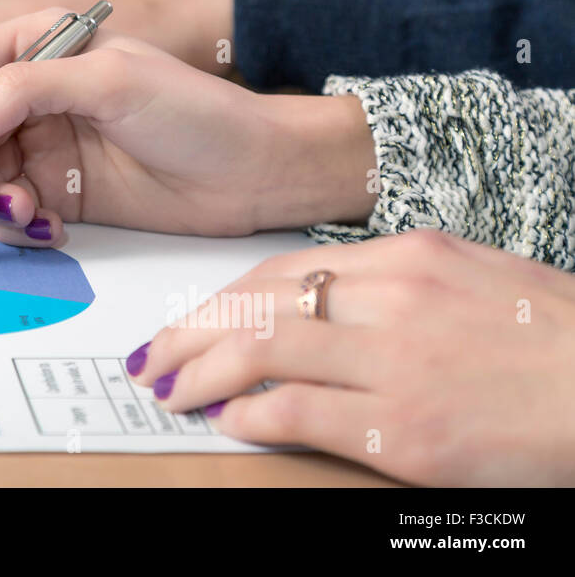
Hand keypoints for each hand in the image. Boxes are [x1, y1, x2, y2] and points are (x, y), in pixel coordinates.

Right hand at [0, 8, 376, 244]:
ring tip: (23, 216)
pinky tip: (51, 228)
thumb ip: (27, 90)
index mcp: (37, 44)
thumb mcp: (111, 82)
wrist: (254, 174)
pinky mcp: (55, 191)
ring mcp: (40, 144)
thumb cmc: (197, 112)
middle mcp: (30, 93)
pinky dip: (15, 226)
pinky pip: (6, 212)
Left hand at [130, 230, 574, 485]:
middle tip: (152, 357)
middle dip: (190, 334)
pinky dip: (252, 414)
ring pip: (264, 351)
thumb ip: (391, 282)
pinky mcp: (407, 430)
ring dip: (202, 372)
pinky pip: (301, 412)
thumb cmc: (552, 338)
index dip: (218, 301)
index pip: (278, 272)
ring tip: (170, 391)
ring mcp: (397, 363)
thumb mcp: (469, 276)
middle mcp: (392, 299)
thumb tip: (316, 302)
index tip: (185, 322)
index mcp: (405, 257)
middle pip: (256, 306)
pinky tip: (228, 421)